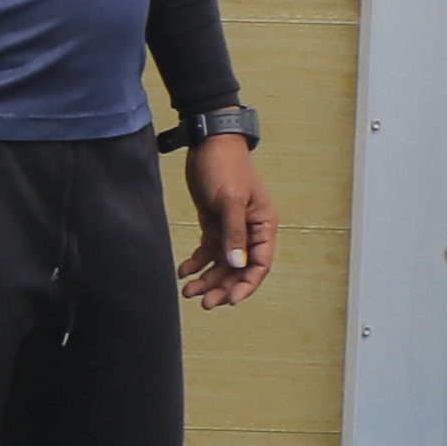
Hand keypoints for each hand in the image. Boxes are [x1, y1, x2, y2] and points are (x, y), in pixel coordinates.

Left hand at [179, 132, 275, 307]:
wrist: (208, 143)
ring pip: (222, 264)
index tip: (228, 300)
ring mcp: (232, 229)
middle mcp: (250, 231)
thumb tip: (238, 264)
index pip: (260, 264)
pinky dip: (196, 264)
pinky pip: (207, 252)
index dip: (246, 285)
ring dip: (207, 280)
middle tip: (204, 302)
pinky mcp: (214, 225)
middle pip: (239, 270)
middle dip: (222, 287)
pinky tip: (183, 272)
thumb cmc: (225, 165)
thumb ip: (234, 233)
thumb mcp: (230, 200)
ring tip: (188, 292)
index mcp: (263, 225)